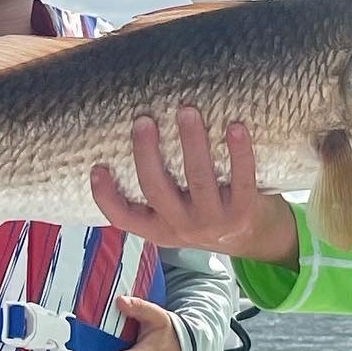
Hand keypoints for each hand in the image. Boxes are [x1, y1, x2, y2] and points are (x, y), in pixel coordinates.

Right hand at [90, 107, 298, 265]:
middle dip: (148, 153)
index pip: (124, 217)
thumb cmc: (206, 212)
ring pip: (199, 179)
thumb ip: (157, 188)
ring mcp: (214, 221)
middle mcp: (183, 227)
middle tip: (144, 120)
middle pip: (157, 190)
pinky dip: (239, 152)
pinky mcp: (245, 212)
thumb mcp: (175, 213)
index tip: (96, 168)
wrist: (255, 238)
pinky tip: (235, 127)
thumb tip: (133, 133)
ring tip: (187, 111)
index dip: (106, 197)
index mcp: (159, 228)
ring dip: (192, 142)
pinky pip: (242, 179)